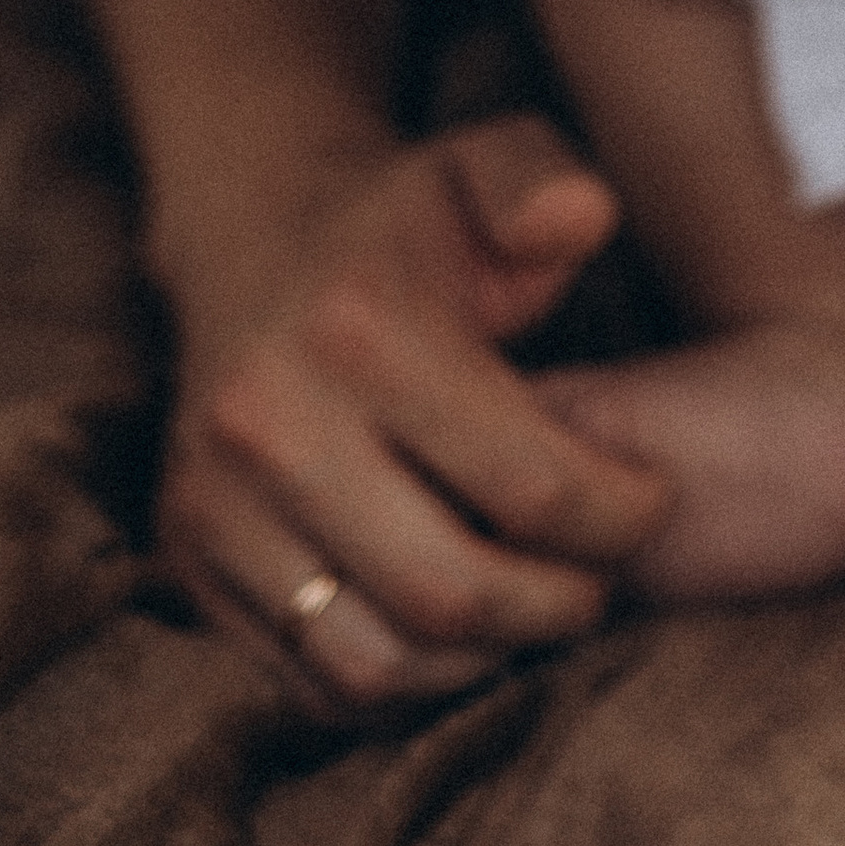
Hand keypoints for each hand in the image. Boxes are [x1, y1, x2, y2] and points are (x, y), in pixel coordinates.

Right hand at [165, 115, 674, 709]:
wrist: (256, 242)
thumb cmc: (411, 217)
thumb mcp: (490, 162)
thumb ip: (545, 183)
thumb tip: (580, 218)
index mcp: (356, 327)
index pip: (524, 481)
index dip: (618, 515)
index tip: (654, 500)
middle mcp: (265, 424)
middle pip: (448, 590)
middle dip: (558, 604)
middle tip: (603, 578)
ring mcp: (214, 506)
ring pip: (374, 660)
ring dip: (483, 659)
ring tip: (539, 608)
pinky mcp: (190, 566)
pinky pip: (312, 679)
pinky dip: (404, 683)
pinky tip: (463, 631)